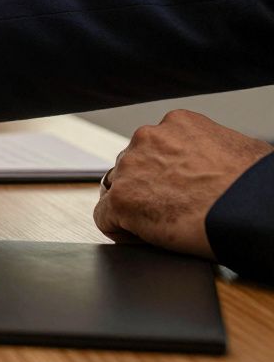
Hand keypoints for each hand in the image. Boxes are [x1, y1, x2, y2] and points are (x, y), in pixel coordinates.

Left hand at [93, 109, 273, 258]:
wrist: (253, 210)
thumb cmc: (256, 185)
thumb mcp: (236, 149)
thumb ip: (209, 149)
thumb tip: (213, 163)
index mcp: (178, 123)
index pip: (154, 147)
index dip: (161, 173)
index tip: (174, 190)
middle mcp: (148, 138)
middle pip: (132, 166)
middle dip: (145, 187)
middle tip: (168, 209)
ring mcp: (131, 167)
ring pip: (117, 189)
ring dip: (132, 206)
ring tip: (159, 225)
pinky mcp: (122, 199)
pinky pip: (105, 218)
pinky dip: (119, 230)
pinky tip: (140, 238)